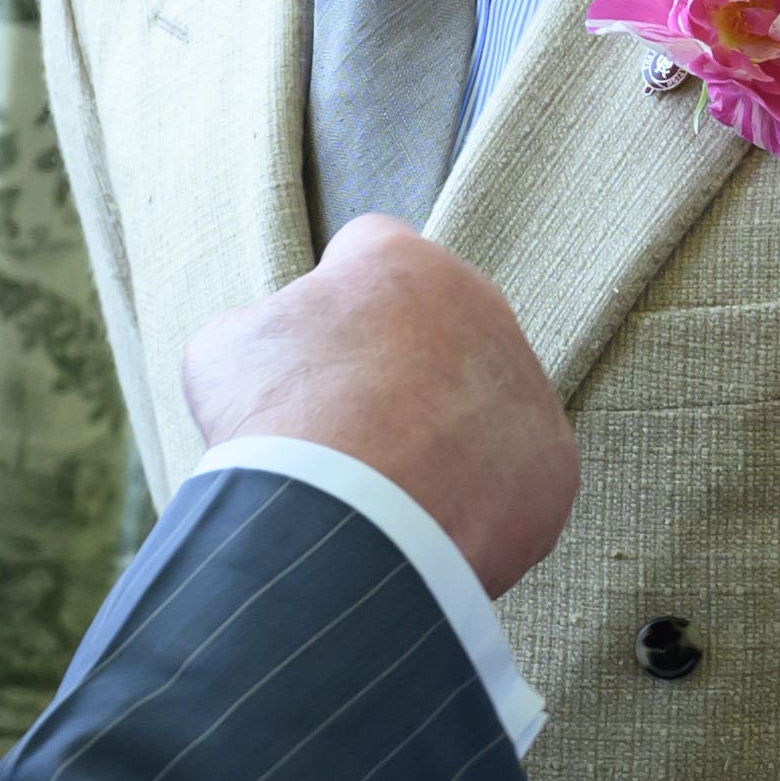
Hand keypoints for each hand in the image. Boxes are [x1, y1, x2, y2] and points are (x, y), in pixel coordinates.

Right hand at [180, 216, 577, 598]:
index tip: (312, 351)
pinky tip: (426, 520)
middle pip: (437, 323)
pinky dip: (475, 493)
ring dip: (442, 427)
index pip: (369, 251)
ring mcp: (527, 384)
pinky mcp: (555, 462)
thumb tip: (280, 346)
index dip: (333, 299)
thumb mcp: (224, 350)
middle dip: (400, 362)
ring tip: (386, 482)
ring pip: (482, 396)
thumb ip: (265, 327)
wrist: (340, 529)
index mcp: (398, 260)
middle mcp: (481, 304)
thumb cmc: (273, 425)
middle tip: (351, 422)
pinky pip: (512, 469)